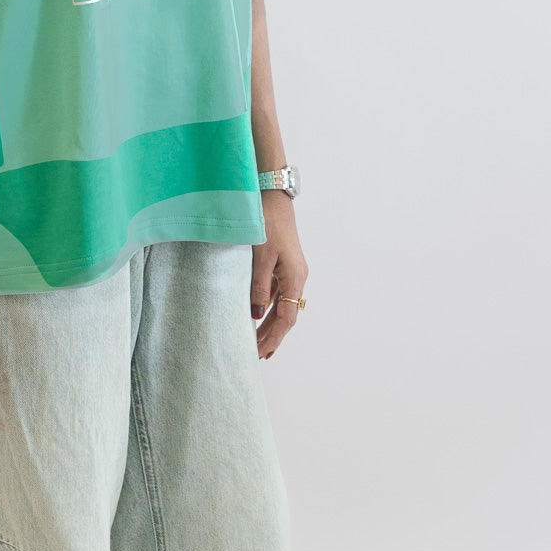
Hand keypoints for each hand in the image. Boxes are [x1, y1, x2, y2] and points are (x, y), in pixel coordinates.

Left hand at [250, 192, 308, 358]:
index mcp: (295, 277)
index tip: (261, 353)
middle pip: (286, 314)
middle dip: (272, 335)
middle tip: (257, 355)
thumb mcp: (260, 257)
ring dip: (268, 323)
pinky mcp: (281, 264)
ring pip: (280, 304)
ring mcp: (289, 271)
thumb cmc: (267, 223)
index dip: (274, 337)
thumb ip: (258, 287)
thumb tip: (255, 315)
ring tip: (256, 341)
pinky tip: (254, 315)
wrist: (271, 196)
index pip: (287, 317)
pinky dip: (265, 307)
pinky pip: (275, 292)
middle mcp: (296, 277)